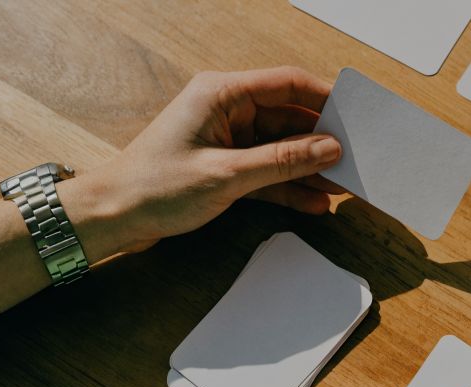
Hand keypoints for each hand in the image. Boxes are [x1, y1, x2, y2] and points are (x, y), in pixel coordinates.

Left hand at [60, 66, 342, 261]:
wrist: (113, 217)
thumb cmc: (154, 187)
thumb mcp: (228, 175)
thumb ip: (283, 162)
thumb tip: (330, 148)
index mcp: (221, 94)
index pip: (286, 84)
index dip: (325, 99)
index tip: (356, 117)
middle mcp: (227, 110)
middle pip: (290, 118)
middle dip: (322, 142)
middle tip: (356, 160)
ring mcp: (228, 140)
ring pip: (283, 149)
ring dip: (310, 169)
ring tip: (342, 187)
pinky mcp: (227, 167)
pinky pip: (269, 173)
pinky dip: (290, 187)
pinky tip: (315, 202)